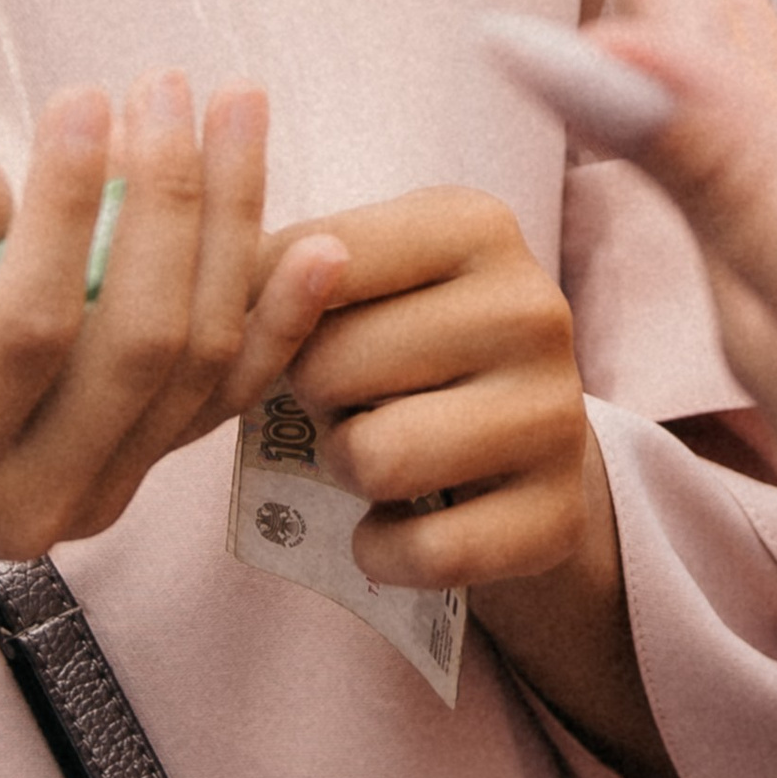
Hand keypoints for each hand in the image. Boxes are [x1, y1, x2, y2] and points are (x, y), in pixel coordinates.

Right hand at [0, 73, 346, 620]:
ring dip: (232, 231)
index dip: (63, 209)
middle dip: (171, 199)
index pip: (30, 326)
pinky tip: (320, 244)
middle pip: (143, 344)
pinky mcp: (132, 483)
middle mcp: (32, 503)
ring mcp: (95, 503)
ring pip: (200, 366)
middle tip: (173, 84)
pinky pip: (219, 399)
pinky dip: (276, 322)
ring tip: (240, 113)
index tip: (82, 98)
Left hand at [275, 188, 614, 611]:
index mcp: (474, 226)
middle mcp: (532, 308)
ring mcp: (558, 415)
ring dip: (348, 471)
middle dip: (314, 398)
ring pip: (376, 459)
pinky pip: (425, 551)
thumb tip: (217, 284)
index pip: (311, 266)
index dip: (280, 318)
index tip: (310, 329)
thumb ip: (281, 266)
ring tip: (379, 452)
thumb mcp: (358, 277)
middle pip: (331, 367)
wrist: (520, 441)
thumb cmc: (407, 345)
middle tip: (354, 400)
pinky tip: (401, 522)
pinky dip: (385, 551)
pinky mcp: (560, 516)